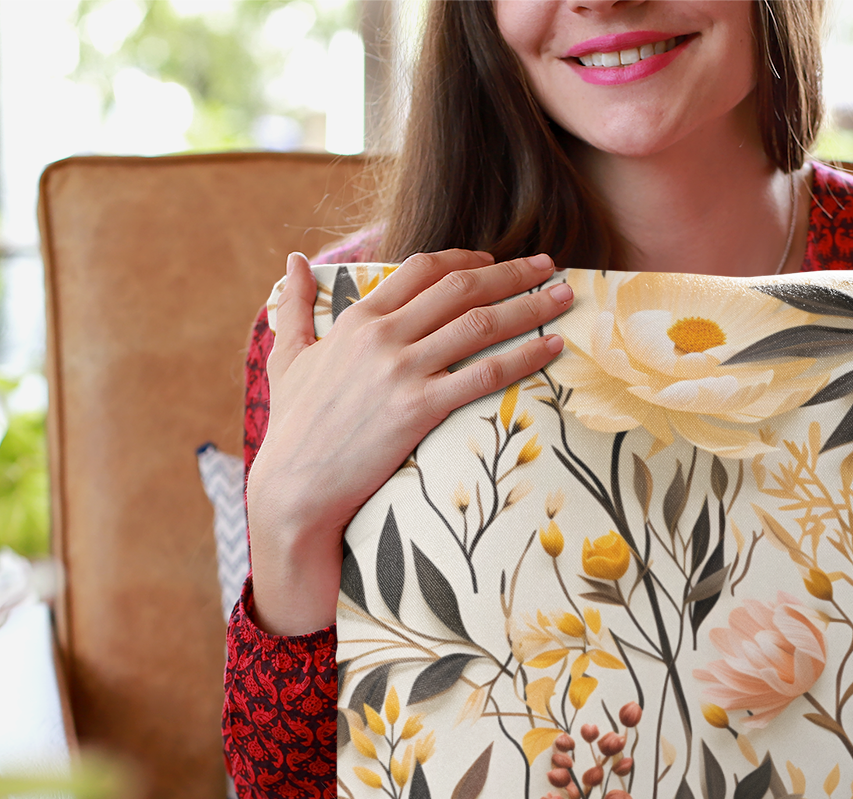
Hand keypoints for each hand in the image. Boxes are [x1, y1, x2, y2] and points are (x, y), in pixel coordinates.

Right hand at [246, 249, 573, 634]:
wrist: (294, 486)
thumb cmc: (293, 426)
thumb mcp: (288, 357)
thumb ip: (294, 306)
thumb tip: (294, 260)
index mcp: (358, 318)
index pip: (422, 270)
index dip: (466, 259)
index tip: (496, 260)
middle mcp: (384, 336)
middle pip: (462, 288)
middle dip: (513, 273)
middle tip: (550, 265)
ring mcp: (403, 371)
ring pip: (481, 323)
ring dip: (530, 306)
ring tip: (564, 296)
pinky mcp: (420, 408)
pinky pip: (486, 374)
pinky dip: (526, 356)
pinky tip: (553, 348)